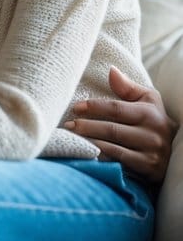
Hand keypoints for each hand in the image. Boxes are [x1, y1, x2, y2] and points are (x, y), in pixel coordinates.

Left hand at [66, 66, 177, 182]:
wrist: (175, 152)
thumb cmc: (154, 121)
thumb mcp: (148, 102)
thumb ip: (128, 87)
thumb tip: (111, 70)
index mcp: (151, 113)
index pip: (116, 108)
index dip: (93, 107)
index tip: (75, 107)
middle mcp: (153, 134)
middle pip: (111, 129)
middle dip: (86, 126)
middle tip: (67, 125)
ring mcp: (152, 154)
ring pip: (112, 147)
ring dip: (88, 142)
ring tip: (71, 138)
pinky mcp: (149, 170)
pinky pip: (118, 162)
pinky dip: (100, 157)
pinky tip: (86, 153)